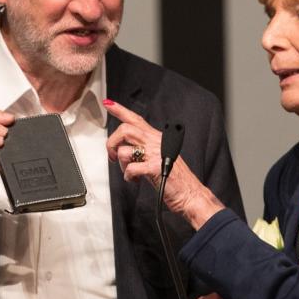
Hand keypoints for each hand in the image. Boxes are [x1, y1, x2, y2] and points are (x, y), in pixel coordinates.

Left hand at [103, 100, 223, 228]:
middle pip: (125, 130)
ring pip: (124, 150)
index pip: (136, 119)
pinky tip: (135, 180)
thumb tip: (126, 148)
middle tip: (113, 156)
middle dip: (112, 143)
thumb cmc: (176, 179)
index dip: (120, 110)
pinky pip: (130, 168)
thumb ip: (146, 149)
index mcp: (157, 138)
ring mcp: (156, 154)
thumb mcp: (161, 157)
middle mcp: (156, 142)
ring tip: (129, 172)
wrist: (190, 194)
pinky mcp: (154, 168)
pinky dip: (128, 177)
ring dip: (121, 164)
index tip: (108, 104)